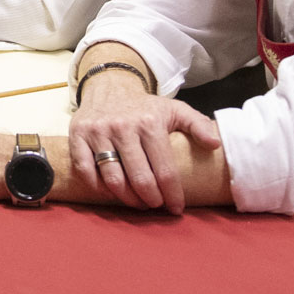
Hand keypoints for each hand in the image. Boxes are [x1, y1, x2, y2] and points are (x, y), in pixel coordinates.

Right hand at [67, 72, 219, 213]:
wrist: (108, 86)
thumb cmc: (144, 106)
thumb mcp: (174, 109)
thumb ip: (198, 124)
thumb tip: (215, 144)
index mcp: (149, 122)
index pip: (164, 169)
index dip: (172, 194)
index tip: (176, 208)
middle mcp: (123, 127)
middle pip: (139, 178)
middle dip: (151, 200)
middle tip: (156, 205)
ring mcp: (98, 133)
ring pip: (113, 179)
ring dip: (128, 199)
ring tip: (138, 203)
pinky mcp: (78, 136)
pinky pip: (86, 171)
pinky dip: (98, 188)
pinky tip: (111, 192)